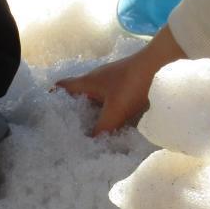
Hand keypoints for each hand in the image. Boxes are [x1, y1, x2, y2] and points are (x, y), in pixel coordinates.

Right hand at [56, 25, 185, 135]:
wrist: (162, 64)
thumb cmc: (132, 84)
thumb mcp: (115, 110)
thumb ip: (101, 129)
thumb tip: (89, 144)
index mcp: (88, 82)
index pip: (63, 86)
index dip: (53, 96)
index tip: (47, 109)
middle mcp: (98, 79)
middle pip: (79, 94)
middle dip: (73, 109)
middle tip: (68, 127)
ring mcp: (113, 80)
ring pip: (97, 97)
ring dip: (93, 110)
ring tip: (89, 129)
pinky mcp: (128, 84)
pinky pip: (111, 99)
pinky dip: (109, 110)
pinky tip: (113, 122)